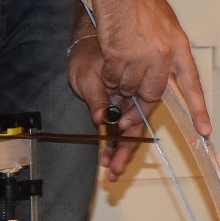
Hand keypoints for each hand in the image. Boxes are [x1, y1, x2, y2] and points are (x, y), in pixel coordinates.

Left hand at [68, 32, 142, 180]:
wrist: (81, 48)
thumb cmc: (86, 56)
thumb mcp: (88, 77)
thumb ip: (97, 98)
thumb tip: (101, 118)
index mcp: (131, 87)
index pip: (139, 112)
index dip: (132, 128)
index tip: (121, 137)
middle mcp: (131, 98)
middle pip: (134, 129)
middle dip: (125, 151)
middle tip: (116, 170)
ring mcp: (123, 105)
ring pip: (126, 134)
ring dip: (119, 152)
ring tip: (111, 172)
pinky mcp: (113, 110)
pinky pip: (116, 131)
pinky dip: (111, 145)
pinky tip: (106, 158)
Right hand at [84, 0, 212, 140]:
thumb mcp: (167, 25)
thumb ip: (167, 51)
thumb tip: (163, 74)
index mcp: (179, 47)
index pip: (192, 84)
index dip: (199, 110)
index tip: (205, 131)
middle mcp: (163, 55)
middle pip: (152, 94)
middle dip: (138, 99)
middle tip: (127, 96)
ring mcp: (141, 57)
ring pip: (129, 89)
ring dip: (120, 83)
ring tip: (119, 60)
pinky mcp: (118, 56)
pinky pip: (112, 79)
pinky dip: (108, 75)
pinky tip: (110, 56)